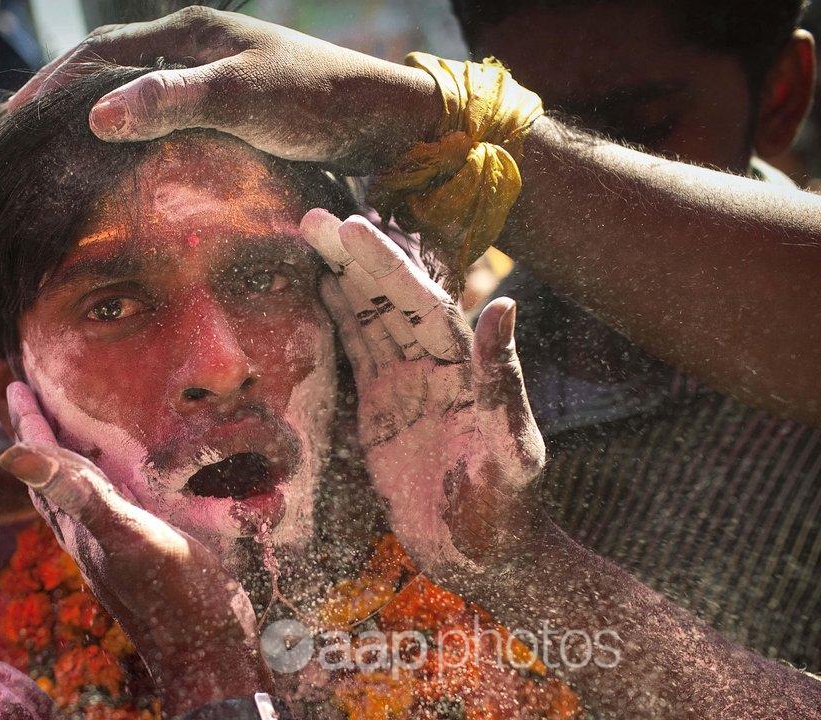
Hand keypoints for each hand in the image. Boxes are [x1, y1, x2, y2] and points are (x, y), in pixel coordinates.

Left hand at [0, 382, 272, 717]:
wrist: (213, 656)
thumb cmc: (174, 597)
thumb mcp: (125, 536)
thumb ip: (77, 495)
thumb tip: (9, 456)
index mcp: (81, 524)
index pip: (43, 464)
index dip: (29, 423)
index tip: (15, 384)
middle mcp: (95, 534)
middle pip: (57, 476)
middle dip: (45, 435)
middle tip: (38, 398)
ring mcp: (123, 546)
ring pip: (89, 493)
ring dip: (80, 458)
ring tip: (79, 428)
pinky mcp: (153, 554)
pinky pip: (125, 507)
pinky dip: (122, 482)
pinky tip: (142, 477)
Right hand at [9, 5, 441, 173]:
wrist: (380, 118)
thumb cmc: (313, 100)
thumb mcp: (238, 99)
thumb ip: (170, 102)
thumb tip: (96, 115)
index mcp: (190, 31)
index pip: (103, 49)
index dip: (56, 81)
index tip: (17, 117)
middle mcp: (197, 45)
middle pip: (114, 65)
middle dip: (69, 95)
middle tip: (29, 135)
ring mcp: (215, 73)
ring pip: (140, 90)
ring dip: (103, 115)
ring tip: (68, 151)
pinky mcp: (232, 104)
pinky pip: (168, 113)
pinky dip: (138, 134)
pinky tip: (130, 163)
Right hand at [300, 209, 545, 587]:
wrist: (483, 556)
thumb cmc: (504, 508)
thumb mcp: (510, 448)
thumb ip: (503, 380)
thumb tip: (505, 304)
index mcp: (464, 365)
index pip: (419, 301)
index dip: (384, 264)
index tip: (349, 227)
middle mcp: (435, 364)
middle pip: (389, 298)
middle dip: (354, 257)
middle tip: (312, 216)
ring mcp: (407, 383)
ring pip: (371, 317)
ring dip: (343, 277)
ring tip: (310, 238)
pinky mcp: (383, 408)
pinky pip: (359, 354)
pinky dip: (340, 320)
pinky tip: (321, 290)